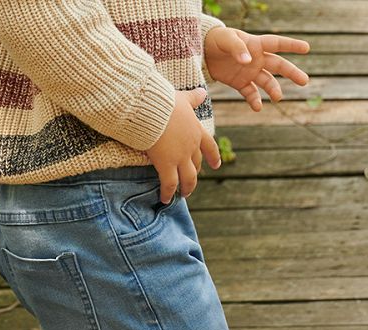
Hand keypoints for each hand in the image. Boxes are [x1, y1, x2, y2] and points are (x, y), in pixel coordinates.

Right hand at [145, 88, 221, 203]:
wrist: (151, 109)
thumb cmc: (164, 101)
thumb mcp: (182, 98)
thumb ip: (193, 99)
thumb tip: (202, 91)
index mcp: (196, 130)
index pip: (209, 146)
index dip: (214, 156)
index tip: (217, 165)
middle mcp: (191, 146)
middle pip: (197, 165)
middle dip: (195, 174)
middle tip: (191, 183)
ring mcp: (180, 157)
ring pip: (188, 178)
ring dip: (186, 188)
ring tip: (183, 195)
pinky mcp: (167, 165)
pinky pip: (170, 184)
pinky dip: (168, 193)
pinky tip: (165, 199)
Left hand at [204, 27, 310, 110]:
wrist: (203, 52)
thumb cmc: (216, 40)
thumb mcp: (225, 40)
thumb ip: (237, 49)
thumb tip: (249, 62)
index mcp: (256, 44)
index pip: (277, 44)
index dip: (292, 46)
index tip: (307, 48)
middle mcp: (257, 59)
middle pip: (278, 66)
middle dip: (292, 73)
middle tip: (305, 81)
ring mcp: (250, 72)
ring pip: (267, 82)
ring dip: (274, 89)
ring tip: (278, 98)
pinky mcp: (240, 84)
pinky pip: (251, 93)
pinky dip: (255, 101)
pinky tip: (258, 107)